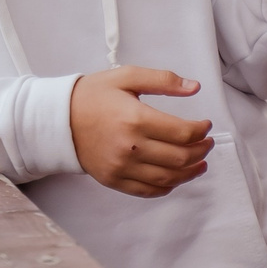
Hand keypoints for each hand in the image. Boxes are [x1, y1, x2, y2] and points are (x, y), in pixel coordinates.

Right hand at [70, 67, 213, 197]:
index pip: (184, 133)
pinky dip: (168, 186)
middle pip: (181, 157)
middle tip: (207, 143)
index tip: (206, 125)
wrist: (59, 119)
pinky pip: (149, 191)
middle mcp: (130, 147)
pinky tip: (176, 177)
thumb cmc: (93, 95)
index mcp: (136, 119)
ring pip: (169, 178)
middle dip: (201, 150)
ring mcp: (122, 167)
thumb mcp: (126, 76)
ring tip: (200, 163)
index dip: (202, 130)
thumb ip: (163, 80)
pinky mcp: (114, 180)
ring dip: (191, 172)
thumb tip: (194, 87)